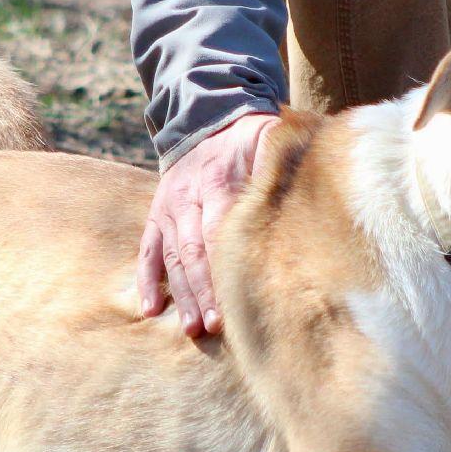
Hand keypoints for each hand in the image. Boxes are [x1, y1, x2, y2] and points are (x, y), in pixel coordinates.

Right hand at [137, 112, 277, 336]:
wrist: (207, 123)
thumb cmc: (248, 140)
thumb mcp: (268, 137)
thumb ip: (281, 158)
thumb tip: (303, 178)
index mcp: (216, 182)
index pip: (219, 228)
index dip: (226, 263)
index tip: (241, 293)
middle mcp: (186, 198)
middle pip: (194, 251)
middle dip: (204, 289)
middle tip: (215, 325)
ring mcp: (168, 211)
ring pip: (173, 258)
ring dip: (182, 294)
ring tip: (193, 328)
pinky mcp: (156, 218)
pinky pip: (147, 252)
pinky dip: (146, 280)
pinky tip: (150, 309)